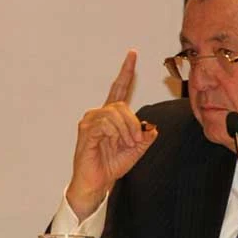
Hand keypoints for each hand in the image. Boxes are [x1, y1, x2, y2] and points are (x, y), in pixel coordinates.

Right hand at [66, 50, 157, 219]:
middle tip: (136, 140)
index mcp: (111, 116)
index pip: (119, 88)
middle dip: (133, 123)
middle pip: (121, 105)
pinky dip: (116, 133)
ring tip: (127, 144)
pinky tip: (115, 143)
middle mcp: (99, 114)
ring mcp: (91, 121)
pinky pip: (105, 123)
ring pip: (115, 113)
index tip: (132, 53)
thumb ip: (145, 137)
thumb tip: (152, 128)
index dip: (126, 71)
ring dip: (126, 129)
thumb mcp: (136, 151)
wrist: (98, 183)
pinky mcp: (86, 130)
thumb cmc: (112, 166)